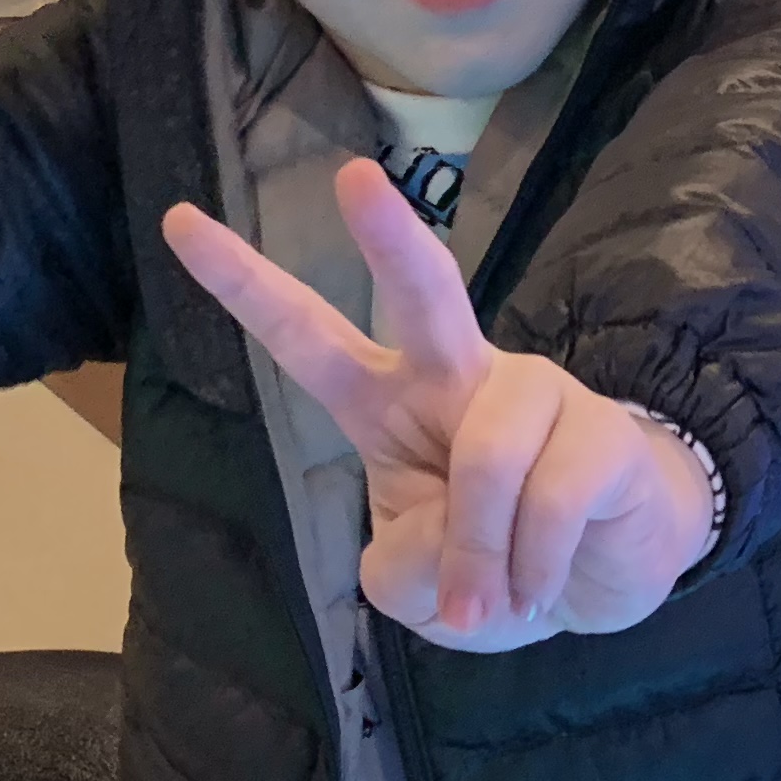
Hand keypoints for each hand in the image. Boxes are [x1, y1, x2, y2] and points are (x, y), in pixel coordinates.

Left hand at [164, 163, 718, 652]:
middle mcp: (456, 376)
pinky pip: (552, 501)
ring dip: (483, 554)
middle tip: (354, 176)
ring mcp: (535, 395)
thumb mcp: (412, 588)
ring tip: (498, 604)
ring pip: (488, 457)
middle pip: (424, 293)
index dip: (243, 284)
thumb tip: (450, 548)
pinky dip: (535, 571)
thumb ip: (401, 568)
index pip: (306, 336)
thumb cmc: (490, 566)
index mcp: (384, 402)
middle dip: (390, 236)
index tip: (178, 221)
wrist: (603, 580)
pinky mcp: (601, 431)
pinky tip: (542, 593)